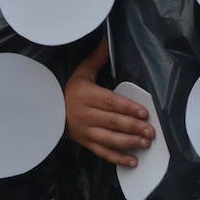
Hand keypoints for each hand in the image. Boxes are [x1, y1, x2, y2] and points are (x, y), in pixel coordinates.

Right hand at [64, 38, 153, 166]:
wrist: (48, 111)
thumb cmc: (70, 89)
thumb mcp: (82, 71)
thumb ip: (98, 58)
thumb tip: (109, 39)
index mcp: (86, 96)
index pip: (110, 103)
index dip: (128, 108)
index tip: (144, 112)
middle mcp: (85, 115)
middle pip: (112, 122)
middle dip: (133, 127)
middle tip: (151, 130)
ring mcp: (85, 131)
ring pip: (109, 139)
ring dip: (129, 142)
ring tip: (145, 143)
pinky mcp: (86, 143)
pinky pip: (103, 153)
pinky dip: (118, 158)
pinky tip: (133, 161)